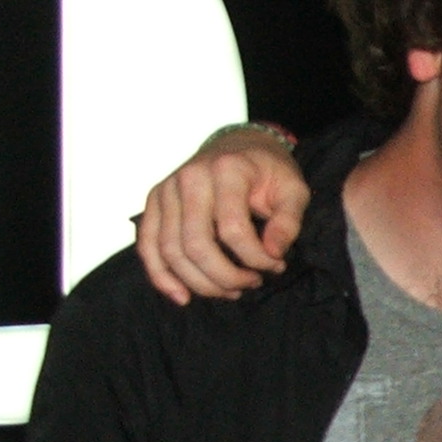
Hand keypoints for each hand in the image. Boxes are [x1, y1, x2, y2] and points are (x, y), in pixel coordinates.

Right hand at [136, 127, 312, 303]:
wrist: (239, 145)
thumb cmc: (268, 170)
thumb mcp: (293, 189)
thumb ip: (288, 222)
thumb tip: (273, 254)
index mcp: (227, 170)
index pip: (233, 229)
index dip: (255, 259)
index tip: (275, 266)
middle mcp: (190, 178)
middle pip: (196, 244)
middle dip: (226, 276)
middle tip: (251, 283)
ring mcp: (167, 190)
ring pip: (171, 251)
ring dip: (200, 282)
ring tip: (230, 291)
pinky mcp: (154, 202)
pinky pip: (148, 245)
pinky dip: (161, 276)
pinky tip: (182, 296)